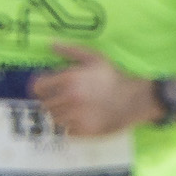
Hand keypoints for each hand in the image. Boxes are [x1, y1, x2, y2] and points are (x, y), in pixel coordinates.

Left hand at [31, 43, 152, 136]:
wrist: (136, 99)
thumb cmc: (114, 77)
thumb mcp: (94, 57)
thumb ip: (70, 50)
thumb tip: (50, 43)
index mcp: (70, 79)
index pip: (38, 87)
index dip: (38, 88)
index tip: (44, 90)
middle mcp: (71, 98)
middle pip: (44, 105)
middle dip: (50, 102)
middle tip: (60, 100)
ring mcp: (78, 116)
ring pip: (55, 119)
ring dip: (59, 114)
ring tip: (71, 110)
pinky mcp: (86, 131)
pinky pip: (67, 131)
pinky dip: (70, 126)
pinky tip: (80, 119)